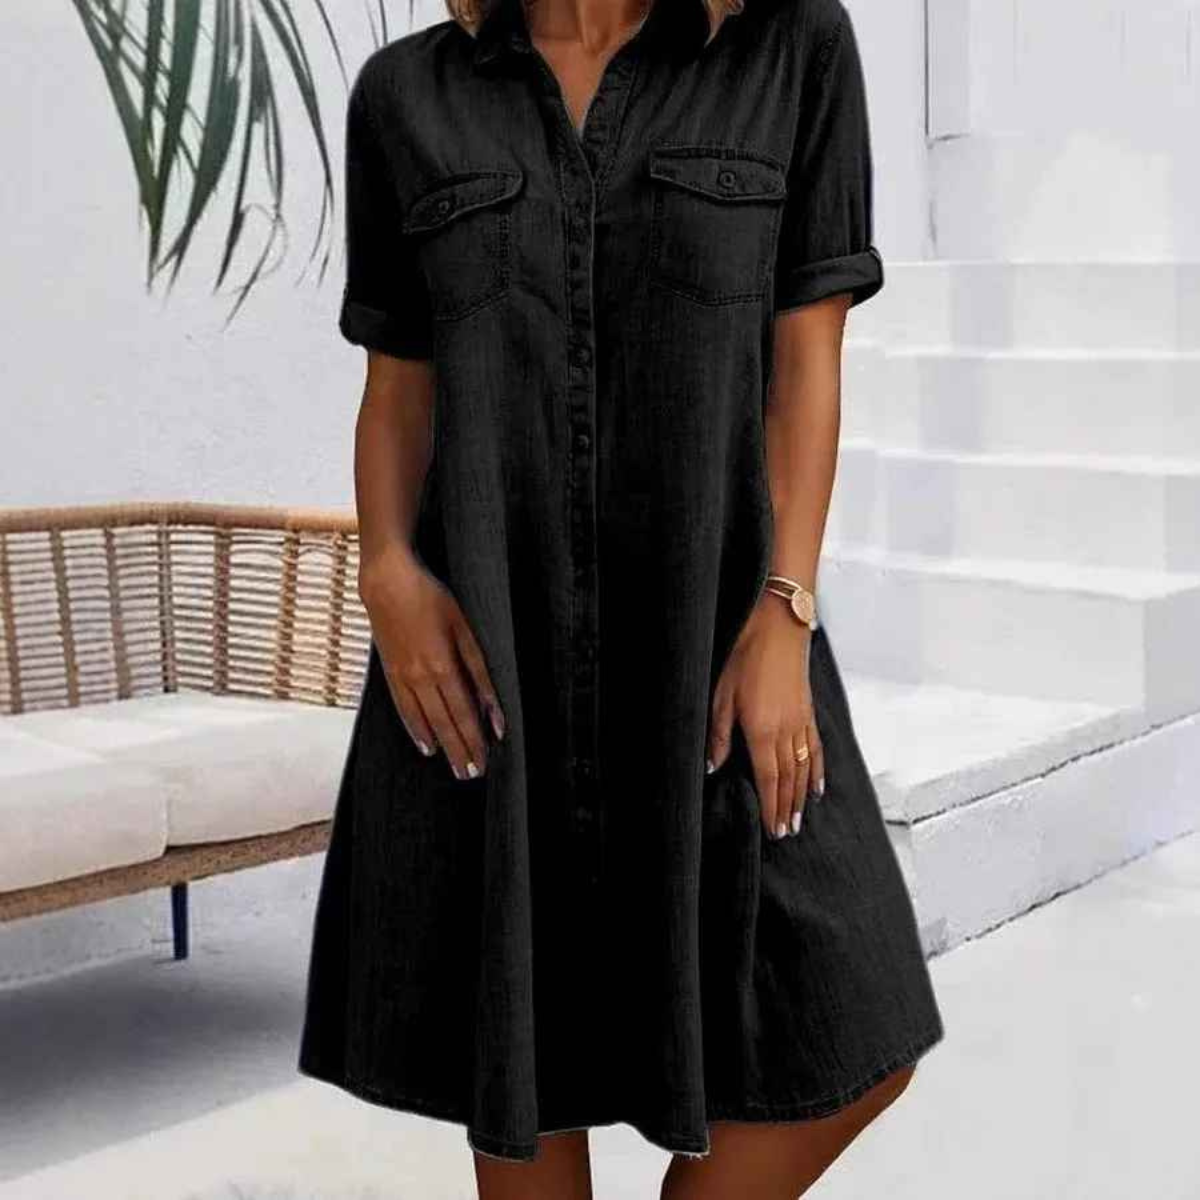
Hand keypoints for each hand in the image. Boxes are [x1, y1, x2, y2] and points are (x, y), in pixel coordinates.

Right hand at [359, 542, 504, 779]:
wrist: (387, 584)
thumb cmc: (431, 600)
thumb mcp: (464, 631)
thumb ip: (479, 673)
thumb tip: (493, 709)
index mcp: (442, 667)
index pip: (463, 715)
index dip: (473, 740)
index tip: (483, 761)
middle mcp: (421, 678)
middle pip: (445, 723)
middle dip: (459, 750)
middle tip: (471, 774)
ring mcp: (402, 677)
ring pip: (425, 721)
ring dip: (441, 745)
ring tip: (452, 765)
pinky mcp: (390, 672)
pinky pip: (404, 709)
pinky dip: (415, 729)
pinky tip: (424, 744)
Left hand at [706, 595, 824, 838]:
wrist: (779, 625)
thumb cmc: (747, 655)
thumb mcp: (721, 695)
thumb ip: (718, 735)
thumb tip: (713, 767)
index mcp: (761, 731)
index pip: (767, 780)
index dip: (771, 807)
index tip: (773, 830)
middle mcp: (786, 731)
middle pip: (788, 780)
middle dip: (786, 809)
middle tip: (786, 834)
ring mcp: (801, 722)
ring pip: (803, 769)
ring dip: (801, 797)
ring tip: (799, 820)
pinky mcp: (808, 711)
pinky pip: (816, 749)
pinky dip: (817, 771)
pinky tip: (817, 786)